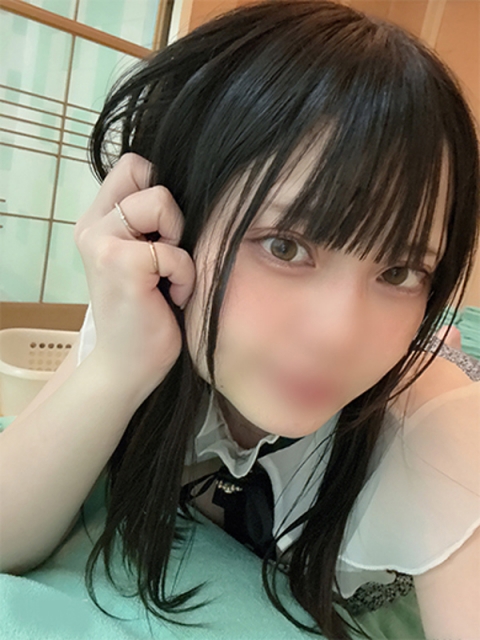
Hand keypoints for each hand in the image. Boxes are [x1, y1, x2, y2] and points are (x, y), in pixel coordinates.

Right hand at [74, 153, 194, 395]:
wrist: (130, 365)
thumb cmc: (149, 312)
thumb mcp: (146, 257)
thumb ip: (151, 222)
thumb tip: (194, 188)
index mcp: (99, 220)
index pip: (133, 164)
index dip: (160, 187)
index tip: (165, 231)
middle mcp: (93, 226)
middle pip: (148, 176)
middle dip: (173, 217)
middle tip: (168, 256)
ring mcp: (102, 243)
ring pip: (161, 201)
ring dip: (180, 245)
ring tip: (170, 277)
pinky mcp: (121, 264)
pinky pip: (175, 250)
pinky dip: (185, 276)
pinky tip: (172, 298)